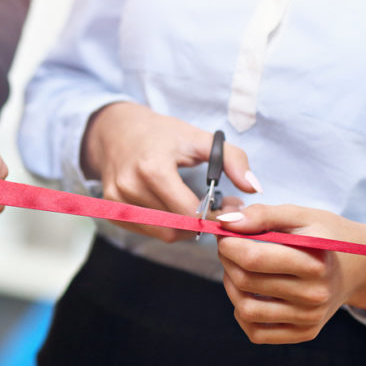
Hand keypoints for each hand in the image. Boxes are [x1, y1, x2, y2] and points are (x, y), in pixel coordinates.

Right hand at [81, 101, 260, 241]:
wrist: (116, 131)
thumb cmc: (160, 134)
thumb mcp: (198, 138)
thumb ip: (232, 159)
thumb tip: (253, 187)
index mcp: (152, 168)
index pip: (188, 212)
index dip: (213, 216)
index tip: (228, 208)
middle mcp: (130, 187)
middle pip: (176, 227)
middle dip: (202, 223)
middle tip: (216, 209)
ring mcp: (117, 202)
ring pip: (163, 233)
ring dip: (185, 227)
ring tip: (196, 208)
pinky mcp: (111, 211)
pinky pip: (148, 231)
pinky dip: (165, 225)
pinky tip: (173, 208)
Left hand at [217, 204, 365, 343]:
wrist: (360, 267)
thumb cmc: (326, 236)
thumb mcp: (300, 215)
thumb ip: (262, 215)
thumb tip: (225, 222)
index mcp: (314, 262)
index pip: (253, 258)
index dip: (228, 244)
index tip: (225, 234)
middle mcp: (314, 294)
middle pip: (245, 281)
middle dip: (226, 260)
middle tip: (230, 248)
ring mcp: (310, 317)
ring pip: (246, 309)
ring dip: (230, 287)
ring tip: (238, 270)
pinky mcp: (304, 332)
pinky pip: (257, 333)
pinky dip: (242, 314)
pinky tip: (250, 294)